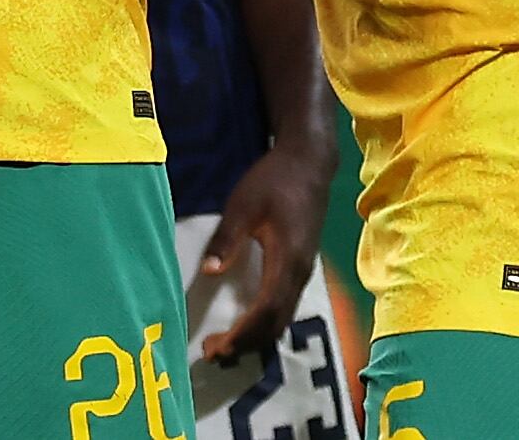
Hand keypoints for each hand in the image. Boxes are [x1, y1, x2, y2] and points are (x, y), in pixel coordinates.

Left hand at [195, 140, 330, 362]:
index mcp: (287, 260)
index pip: (266, 310)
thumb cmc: (274, 181)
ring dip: (256, 335)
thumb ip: (227, 239)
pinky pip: (285, 305)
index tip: (218, 347)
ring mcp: (304, 271)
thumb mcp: (243, 206)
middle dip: (247, 342)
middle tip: (214, 354)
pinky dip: (265, 322)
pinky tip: (247, 324)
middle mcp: (300, 273)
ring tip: (226, 345)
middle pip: (277, 322)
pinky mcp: (301, 267)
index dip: (243, 333)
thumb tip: (209, 272)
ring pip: (283, 317)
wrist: (309, 164)